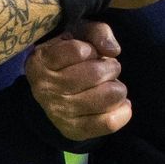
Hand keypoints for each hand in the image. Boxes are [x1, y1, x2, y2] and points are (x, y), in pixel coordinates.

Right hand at [26, 21, 129, 141]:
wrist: (53, 91)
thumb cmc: (70, 56)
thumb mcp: (79, 34)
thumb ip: (97, 32)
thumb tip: (113, 51)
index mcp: (41, 61)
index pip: (79, 50)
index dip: (92, 49)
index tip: (89, 53)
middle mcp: (45, 89)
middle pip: (96, 74)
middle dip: (111, 67)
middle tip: (107, 70)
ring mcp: (58, 112)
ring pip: (107, 96)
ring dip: (117, 88)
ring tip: (111, 86)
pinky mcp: (73, 130)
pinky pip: (108, 123)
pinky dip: (123, 112)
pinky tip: (121, 104)